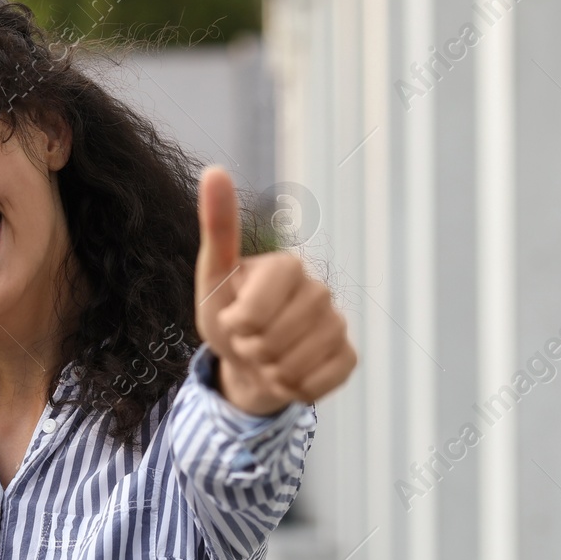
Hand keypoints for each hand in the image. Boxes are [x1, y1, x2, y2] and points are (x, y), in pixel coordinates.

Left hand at [193, 166, 358, 415]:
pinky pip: (318, 384)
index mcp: (287, 265)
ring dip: (269, 373)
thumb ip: (217, 227)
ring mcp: (337, 323)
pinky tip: (290, 375)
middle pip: (272, 342)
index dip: (235, 326)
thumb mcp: (213, 277)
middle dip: (250, 352)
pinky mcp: (347, 357)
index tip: (234, 320)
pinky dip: (295, 389)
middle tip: (250, 342)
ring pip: (294, 367)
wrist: (248, 363)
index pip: (252, 313)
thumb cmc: (228, 315)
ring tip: (267, 358)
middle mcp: (319, 289)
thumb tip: (214, 170)